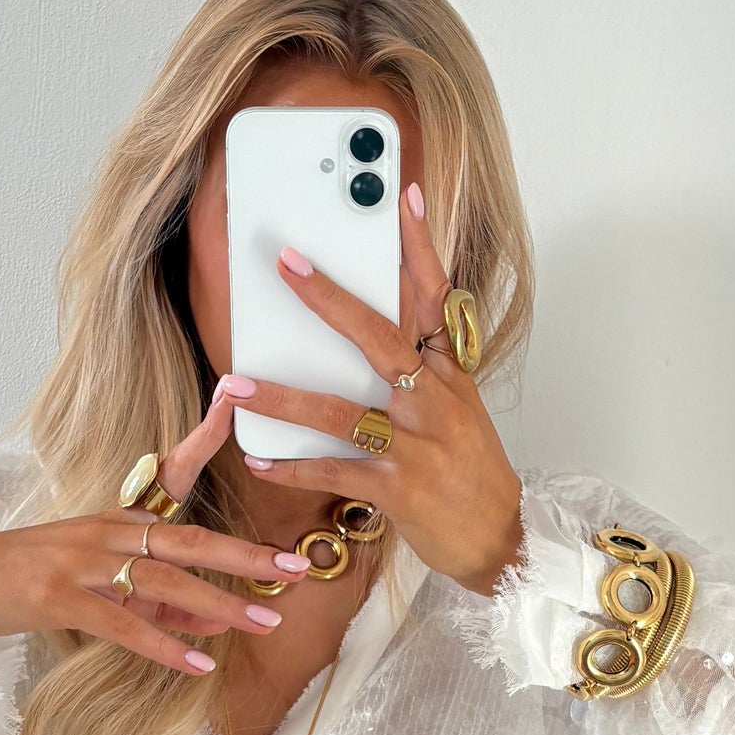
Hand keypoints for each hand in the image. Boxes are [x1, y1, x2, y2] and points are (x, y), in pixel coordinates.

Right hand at [0, 383, 315, 674]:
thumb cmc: (32, 585)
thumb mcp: (103, 589)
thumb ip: (158, 607)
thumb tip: (211, 626)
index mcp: (117, 522)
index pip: (174, 483)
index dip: (208, 449)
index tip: (241, 428)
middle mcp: (106, 534)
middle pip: (188, 542)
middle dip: (247, 557)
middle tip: (296, 570)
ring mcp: (82, 563)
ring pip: (163, 582)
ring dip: (219, 605)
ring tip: (264, 624)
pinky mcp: (60, 598)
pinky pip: (123, 625)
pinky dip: (164, 646)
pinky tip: (198, 664)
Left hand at [229, 183, 526, 594]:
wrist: (498, 538)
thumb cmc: (470, 471)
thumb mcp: (459, 407)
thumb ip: (422, 367)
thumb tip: (374, 330)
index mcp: (449, 374)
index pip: (435, 298)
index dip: (419, 246)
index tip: (403, 195)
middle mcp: (435, 401)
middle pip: (379, 338)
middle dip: (328, 298)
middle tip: (286, 264)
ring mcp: (417, 446)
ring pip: (341, 410)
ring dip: (283, 397)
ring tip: (236, 382)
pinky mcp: (398, 490)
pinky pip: (333, 471)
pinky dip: (291, 467)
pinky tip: (257, 458)